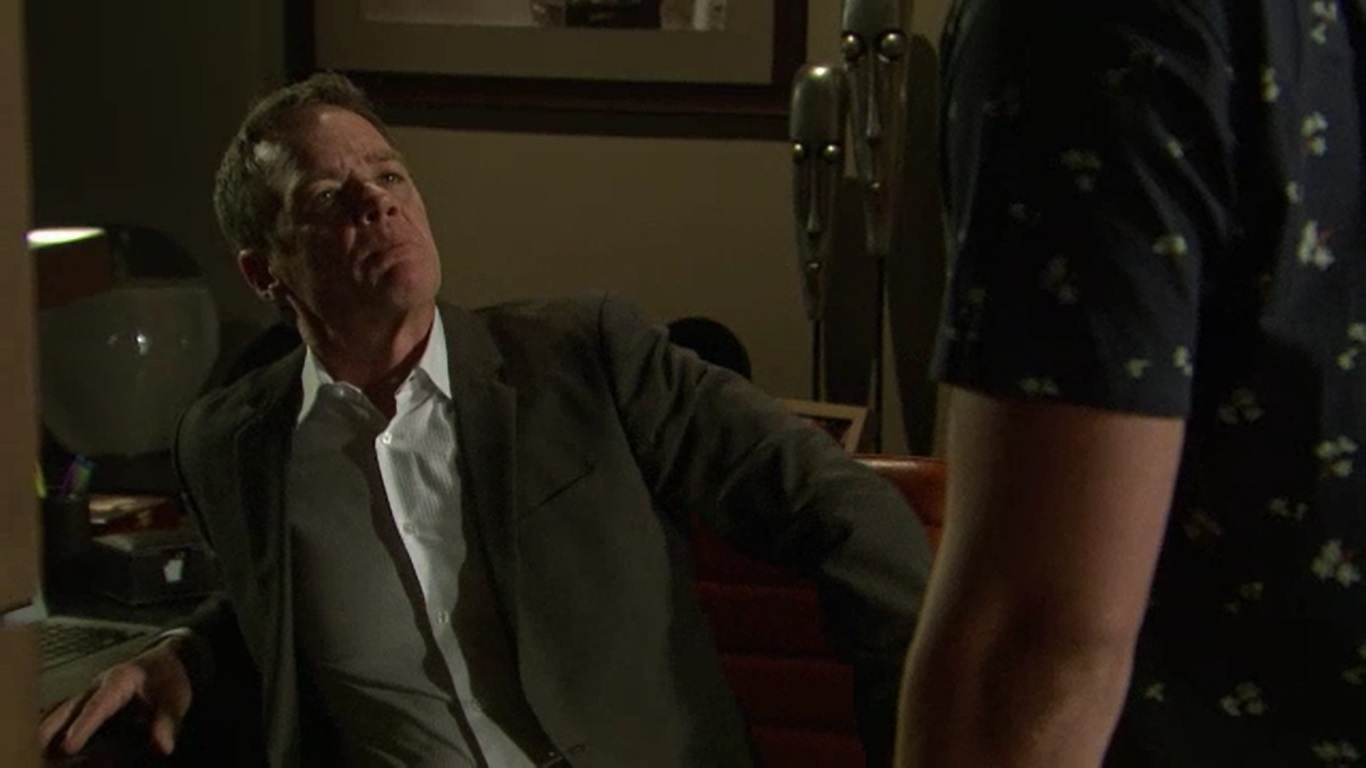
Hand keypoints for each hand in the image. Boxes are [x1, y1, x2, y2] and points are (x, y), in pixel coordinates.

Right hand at [39, 637, 193, 757]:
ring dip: (49, 728)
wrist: (167, 662)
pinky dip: (57, 727)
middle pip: (69, 707)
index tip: (69, 746)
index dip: (83, 726)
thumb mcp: (175, 699)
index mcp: (119, 681)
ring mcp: (90, 695)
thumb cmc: (168, 679)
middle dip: (52, 728)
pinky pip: (67, 714)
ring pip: (63, 710)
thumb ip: (167, 721)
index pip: (98, 706)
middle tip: (37, 747)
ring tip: (38, 750)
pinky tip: (49, 746)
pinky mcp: (88, 703)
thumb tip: (162, 745)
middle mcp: (98, 687)